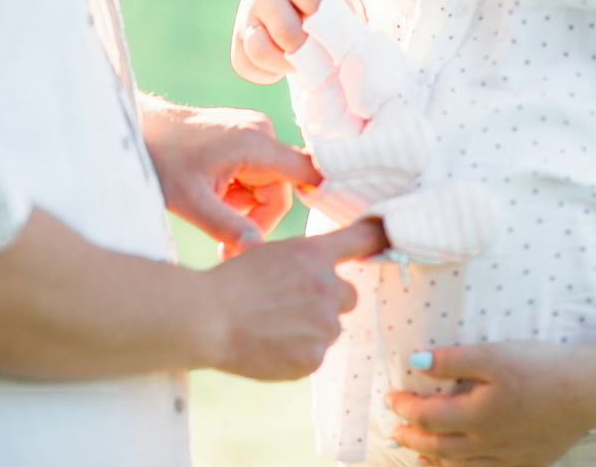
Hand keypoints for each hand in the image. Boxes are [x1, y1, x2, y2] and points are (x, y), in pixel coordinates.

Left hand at [141, 99, 320, 256]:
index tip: (319, 230)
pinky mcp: (243, 138)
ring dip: (244, 207)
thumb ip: (226, 225)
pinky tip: (212, 196)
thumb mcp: (189, 200)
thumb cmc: (160, 159)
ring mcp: (253, 133)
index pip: (309, 172)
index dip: (320, 198)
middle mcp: (262, 133)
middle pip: (281, 190)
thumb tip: (257, 249)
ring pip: (267, 187)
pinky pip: (255, 176)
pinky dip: (238, 194)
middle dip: (256, 219)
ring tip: (210, 212)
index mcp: (256, 143)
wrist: (138, 129)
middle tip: (225, 244)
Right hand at [200, 218, 387, 379]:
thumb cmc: (231, 283)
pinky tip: (269, 344)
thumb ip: (304, 263)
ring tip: (272, 326)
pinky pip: (315, 354)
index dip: (377, 238)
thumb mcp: (269, 254)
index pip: (361, 240)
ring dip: (311, 328)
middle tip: (292, 304)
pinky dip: (297, 353)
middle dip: (327, 300)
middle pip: (348, 295)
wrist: (208, 318)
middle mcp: (327, 287)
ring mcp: (322, 325)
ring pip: (329, 328)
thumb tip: (323, 274)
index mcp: (314, 255)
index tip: (387, 238)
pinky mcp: (313, 358)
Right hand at [232, 0, 361, 84]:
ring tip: (300, 62)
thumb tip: (347, 46)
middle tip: (323, 57)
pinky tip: (282, 65)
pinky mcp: (236, 39)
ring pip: (258, 51)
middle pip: (286, 32)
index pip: (313, 1)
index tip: (342, 42)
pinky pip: (244, 65)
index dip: (331, 26)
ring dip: (285, 65)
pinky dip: (266, 74)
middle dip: (309, 51)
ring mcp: (246, 17)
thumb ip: (341, 11)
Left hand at [388, 278, 595, 463]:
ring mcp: (509, 456)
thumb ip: (451, 360)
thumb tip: (414, 362)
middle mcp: (488, 443)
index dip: (404, 408)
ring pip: (461, 465)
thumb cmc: (541, 367)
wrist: (590, 390)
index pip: (427, 417)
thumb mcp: (492, 355)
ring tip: (419, 452)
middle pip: (438, 447)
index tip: (390, 397)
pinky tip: (462, 462)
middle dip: (412, 438)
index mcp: (476, 416)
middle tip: (394, 432)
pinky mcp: (528, 460)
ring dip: (434, 458)